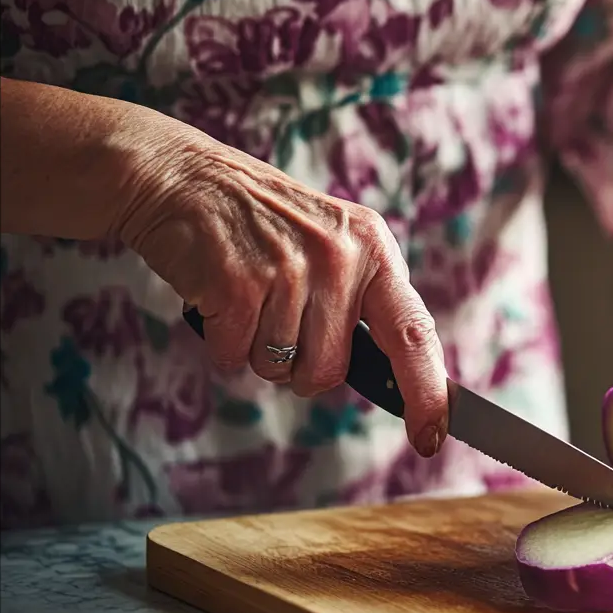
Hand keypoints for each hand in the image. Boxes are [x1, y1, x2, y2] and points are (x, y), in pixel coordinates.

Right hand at [109, 114, 449, 457]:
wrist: (181, 176)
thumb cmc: (261, 224)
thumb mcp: (332, 244)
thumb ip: (362, 303)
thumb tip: (393, 379)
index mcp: (374, 251)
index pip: (414, 334)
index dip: (426, 393)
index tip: (431, 436)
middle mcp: (340, 258)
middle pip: (330, 372)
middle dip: (299, 365)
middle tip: (276, 315)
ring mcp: (289, 269)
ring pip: (279, 370)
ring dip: (256, 349)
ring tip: (247, 295)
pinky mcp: (236, 283)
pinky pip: (234, 357)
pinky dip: (220, 341)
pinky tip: (218, 297)